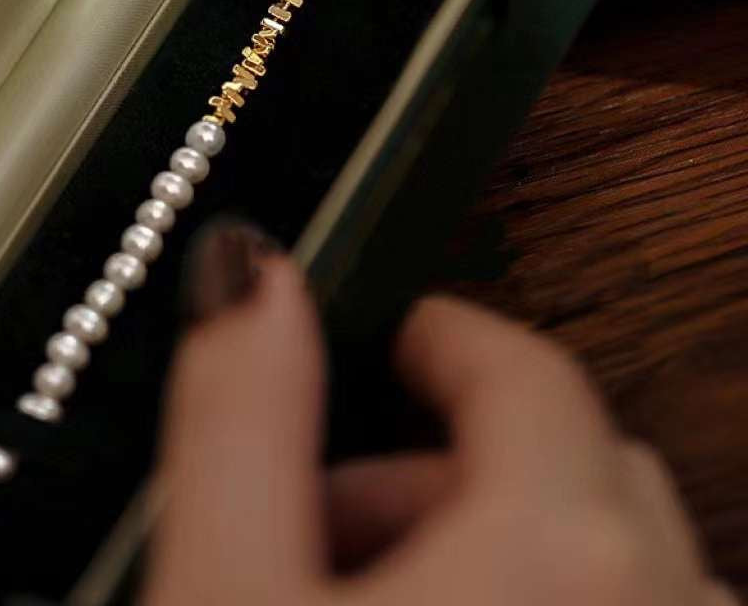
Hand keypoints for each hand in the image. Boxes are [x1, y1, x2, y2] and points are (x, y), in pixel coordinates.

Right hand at [144, 235, 737, 604]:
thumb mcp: (224, 582)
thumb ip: (239, 409)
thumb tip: (246, 269)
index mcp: (556, 547)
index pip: (521, 369)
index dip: (443, 338)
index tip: (394, 339)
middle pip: (574, 460)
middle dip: (450, 463)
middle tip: (334, 516)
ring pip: (618, 555)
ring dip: (509, 543)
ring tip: (385, 590)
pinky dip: (558, 602)